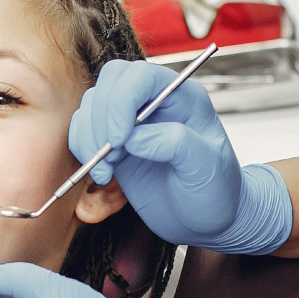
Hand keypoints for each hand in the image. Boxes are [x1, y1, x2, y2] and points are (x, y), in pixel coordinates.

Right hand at [69, 59, 290, 254]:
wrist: (205, 221)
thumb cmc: (216, 191)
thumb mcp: (207, 169)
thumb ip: (176, 144)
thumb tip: (135, 138)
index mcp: (181, 97)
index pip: (141, 76)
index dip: (122, 100)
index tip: (120, 139)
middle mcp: (153, 102)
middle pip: (111, 81)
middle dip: (101, 117)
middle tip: (111, 154)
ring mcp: (130, 121)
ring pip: (92, 105)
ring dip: (89, 137)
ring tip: (108, 169)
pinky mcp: (113, 143)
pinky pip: (83, 131)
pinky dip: (82, 150)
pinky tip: (103, 174)